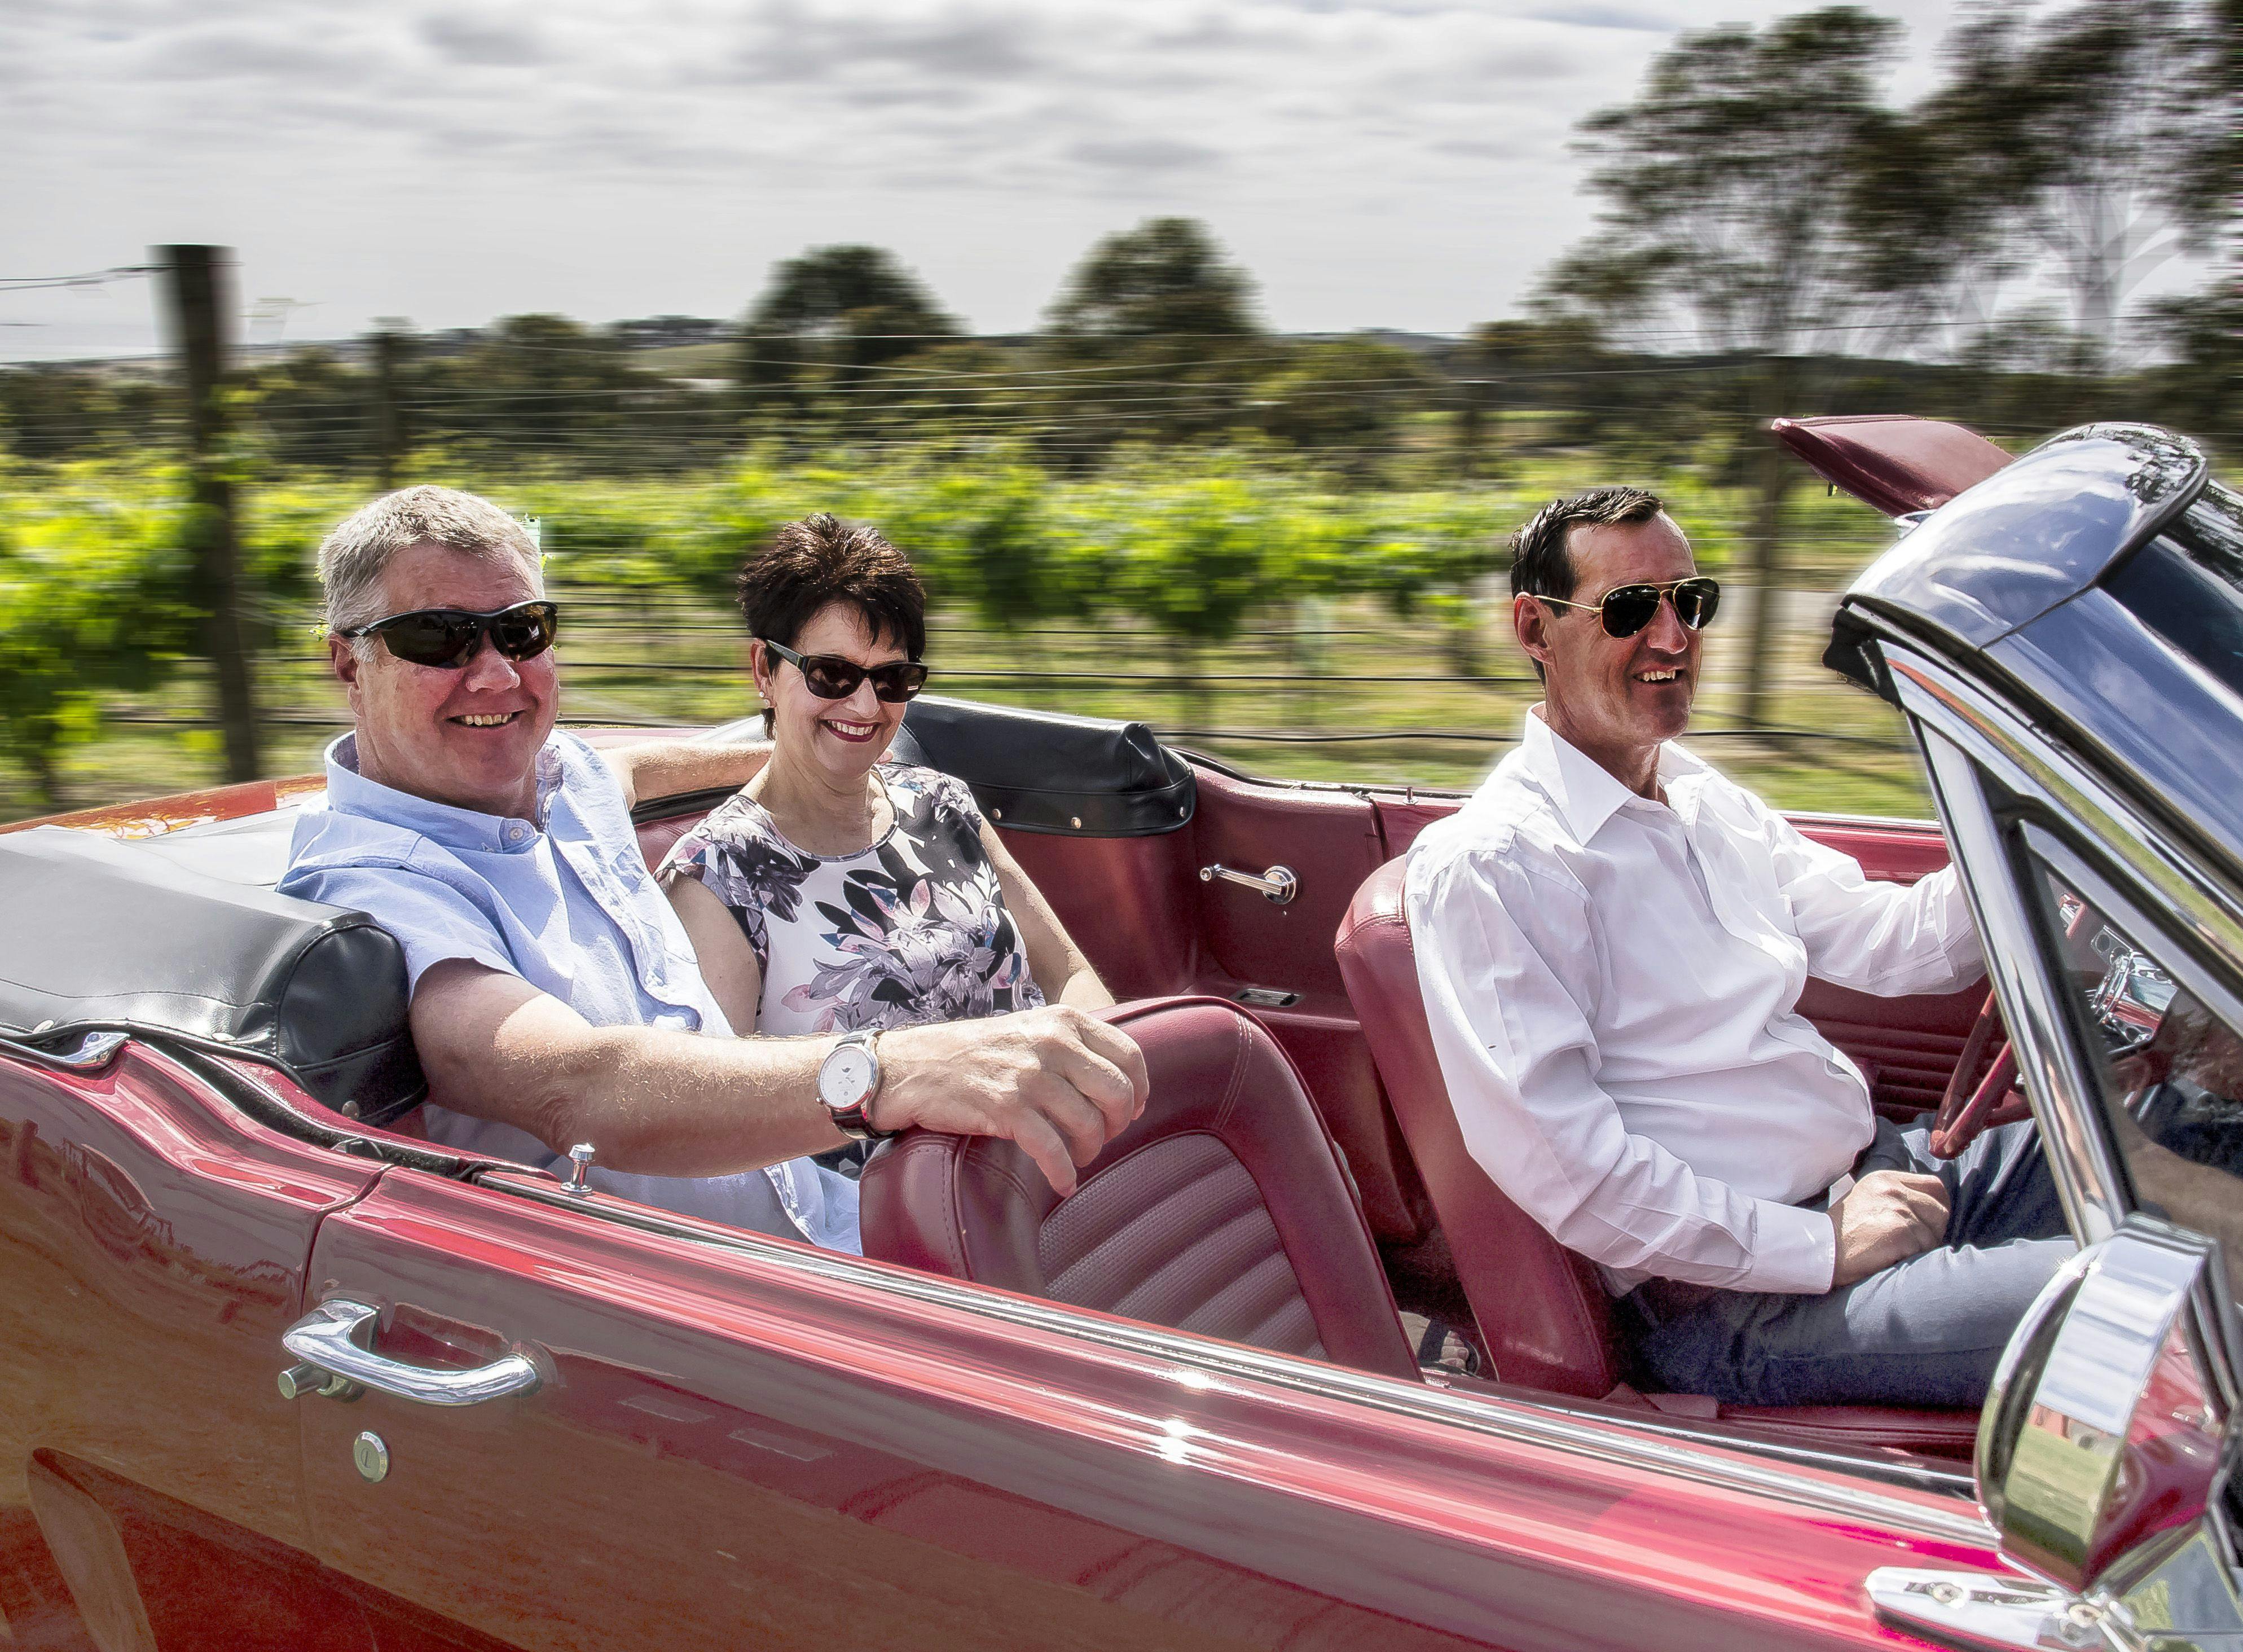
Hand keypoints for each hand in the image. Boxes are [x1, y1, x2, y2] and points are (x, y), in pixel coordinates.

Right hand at [875, 1006, 1149, 1195]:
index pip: (1130, 1056)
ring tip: (1074, 1159)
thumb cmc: (972, 1054)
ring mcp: (1029, 1075)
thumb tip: (1117, 1083)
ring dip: (1088, 1152)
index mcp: (1064, 1020)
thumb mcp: (1029, 1030)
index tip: (1132, 1110)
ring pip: (1090, 1125)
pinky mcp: (1006, 1108)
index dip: (1139, 1090)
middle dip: (1118, 1124)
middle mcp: (1052, 1042)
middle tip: (1100, 1138)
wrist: (910, 1066)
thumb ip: (1070, 1046)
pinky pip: (1053, 1151)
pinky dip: (1063, 1174)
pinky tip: (1063, 1183)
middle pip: (1118, 1093)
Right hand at [1829, 1170, 1950, 1287]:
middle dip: (1933, 1230)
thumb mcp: (1868, 1199)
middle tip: (1912, 1243)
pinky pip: (1924, 1249)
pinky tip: (1893, 1257)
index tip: (1927, 1223)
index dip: (1936, 1207)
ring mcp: (1897, 1209)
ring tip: (1897, 1251)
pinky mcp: (1900, 1232)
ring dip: (1922, 1247)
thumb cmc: (1844, 1232)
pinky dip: (1913, 1258)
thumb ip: (1896, 1196)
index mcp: (1885, 1179)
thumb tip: (1929, 1207)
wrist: (1821, 1249)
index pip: (1934, 1186)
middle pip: (1940, 1210)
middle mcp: (1892, 1189)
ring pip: (1934, 1233)